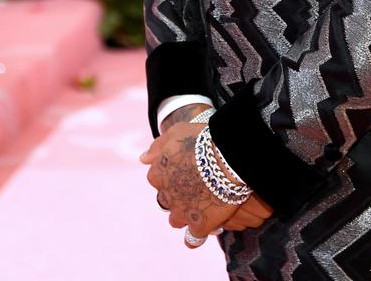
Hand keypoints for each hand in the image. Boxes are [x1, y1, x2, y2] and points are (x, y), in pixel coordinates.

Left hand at [140, 121, 266, 242]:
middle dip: (179, 194)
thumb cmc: (202, 140)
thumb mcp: (177, 133)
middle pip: (168, 199)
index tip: (188, 168)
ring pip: (177, 219)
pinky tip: (210, 223)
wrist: (227, 156)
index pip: (158, 178)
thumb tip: (143, 159)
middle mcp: (165, 196)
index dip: (174, 174)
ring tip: (205, 203)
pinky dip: (199, 231)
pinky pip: (194, 238)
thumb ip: (158, 146)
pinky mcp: (198, 226)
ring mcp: (181, 213)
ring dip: (187, 213)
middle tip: (198, 184)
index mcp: (157, 174)